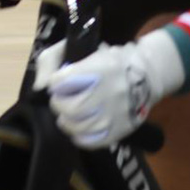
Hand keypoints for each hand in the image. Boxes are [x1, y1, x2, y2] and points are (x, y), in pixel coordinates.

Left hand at [36, 32, 184, 148]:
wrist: (148, 75)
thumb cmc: (110, 60)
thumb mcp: (83, 48)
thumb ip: (54, 60)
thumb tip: (41, 86)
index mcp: (101, 67)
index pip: (62, 81)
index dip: (56, 83)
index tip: (58, 82)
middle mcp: (111, 91)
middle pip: (70, 108)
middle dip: (59, 104)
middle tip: (61, 100)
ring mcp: (117, 113)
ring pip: (79, 126)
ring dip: (67, 121)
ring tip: (68, 114)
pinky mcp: (121, 130)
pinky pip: (91, 141)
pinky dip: (79, 136)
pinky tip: (79, 127)